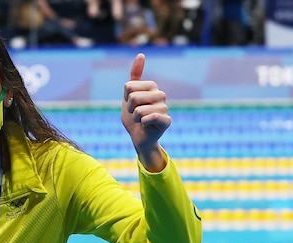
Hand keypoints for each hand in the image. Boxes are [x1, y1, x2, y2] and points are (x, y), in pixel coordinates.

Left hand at [121, 53, 169, 170]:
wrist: (138, 137)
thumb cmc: (133, 116)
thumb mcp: (128, 95)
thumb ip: (133, 77)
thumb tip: (141, 53)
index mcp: (152, 86)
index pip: (129, 86)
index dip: (125, 98)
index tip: (131, 104)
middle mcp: (161, 95)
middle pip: (133, 97)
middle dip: (130, 109)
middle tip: (136, 114)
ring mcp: (164, 108)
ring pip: (139, 110)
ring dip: (135, 118)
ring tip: (141, 121)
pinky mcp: (167, 120)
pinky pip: (148, 118)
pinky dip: (142, 123)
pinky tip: (146, 125)